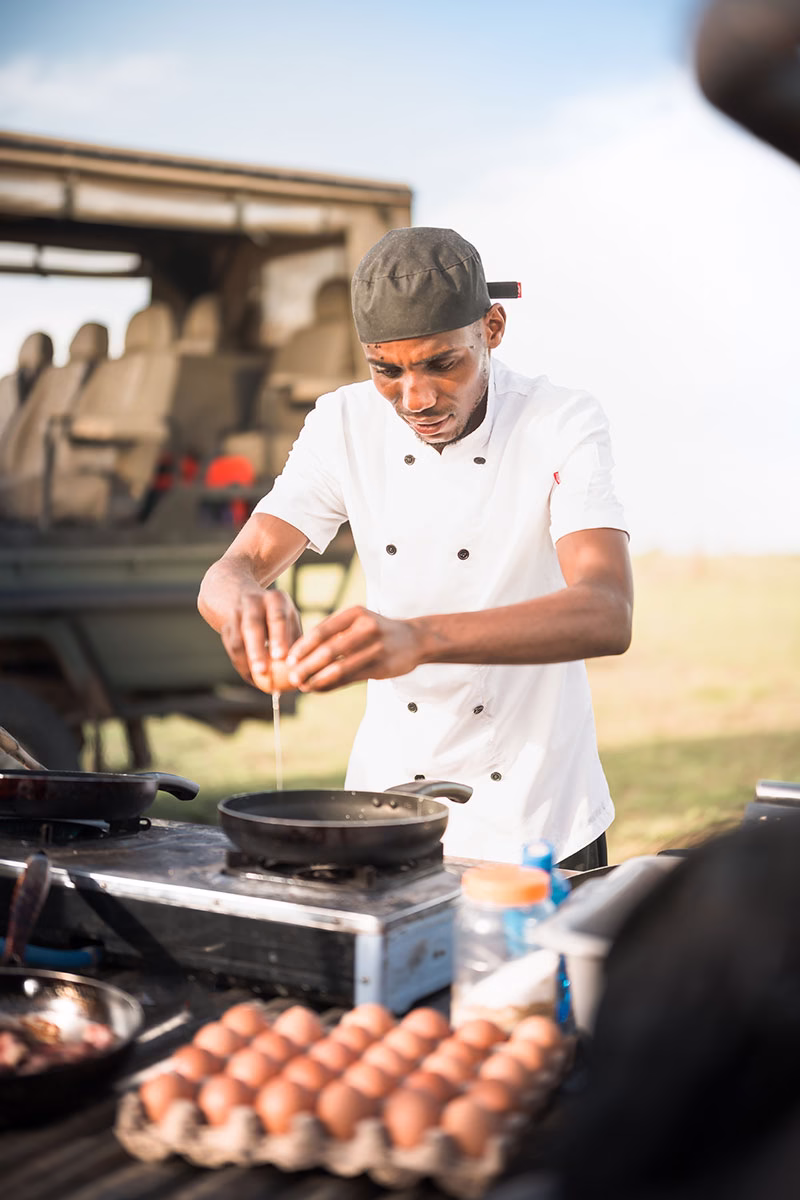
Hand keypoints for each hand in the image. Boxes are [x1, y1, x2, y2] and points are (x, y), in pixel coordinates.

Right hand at [220, 588, 301, 690]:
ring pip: (237, 641)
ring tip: (257, 679)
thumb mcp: (289, 620)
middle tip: (262, 671)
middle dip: (256, 650)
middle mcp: (253, 602)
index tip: (281, 656)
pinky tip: (251, 677)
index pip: (277, 617)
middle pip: (252, 627)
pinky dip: (241, 665)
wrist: (245, 599)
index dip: (278, 637)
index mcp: (275, 599)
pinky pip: (230, 649)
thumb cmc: (278, 617)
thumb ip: (295, 641)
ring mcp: (236, 614)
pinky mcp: (225, 627)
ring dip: (246, 662)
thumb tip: (300, 669)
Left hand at [286, 606, 423, 691]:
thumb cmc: (377, 631)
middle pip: (329, 651)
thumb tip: (299, 652)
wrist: (414, 639)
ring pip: (339, 668)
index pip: (322, 631)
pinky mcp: (382, 667)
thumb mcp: (357, 622)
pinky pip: (350, 679)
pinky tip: (319, 689)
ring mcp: (376, 648)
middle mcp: (366, 628)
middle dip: (306, 666)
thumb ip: (334, 633)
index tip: (288, 660)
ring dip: (317, 680)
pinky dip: (331, 686)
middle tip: (292, 677)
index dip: (302, 647)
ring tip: (303, 686)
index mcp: (355, 613)